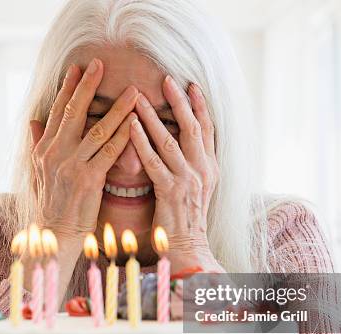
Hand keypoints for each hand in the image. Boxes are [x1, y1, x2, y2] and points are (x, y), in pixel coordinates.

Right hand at [29, 58, 137, 241]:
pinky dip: (124, 136)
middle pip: (73, 113)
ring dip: (117, 109)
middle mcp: (55, 154)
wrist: (56, 234)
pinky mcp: (89, 180)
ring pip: (97, 130)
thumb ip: (37, 144)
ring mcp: (72, 166)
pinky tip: (137, 123)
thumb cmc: (52, 204)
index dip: (68, 89)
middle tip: (100, 64)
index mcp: (44, 150)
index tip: (78, 68)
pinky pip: (110, 152)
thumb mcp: (38, 172)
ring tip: (133, 92)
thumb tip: (34, 120)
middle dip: (87, 87)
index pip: (57, 112)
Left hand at [130, 76, 222, 271]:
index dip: (200, 106)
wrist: (189, 247)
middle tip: (167, 79)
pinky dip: (141, 141)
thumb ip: (193, 165)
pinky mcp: (171, 191)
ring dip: (154, 116)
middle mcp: (203, 170)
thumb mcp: (197, 188)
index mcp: (210, 168)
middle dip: (180, 102)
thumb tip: (182, 143)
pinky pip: (154, 161)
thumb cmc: (187, 219)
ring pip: (171, 140)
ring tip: (138, 97)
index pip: (208, 130)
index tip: (191, 85)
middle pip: (193, 128)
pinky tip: (129, 126)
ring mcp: (188, 180)